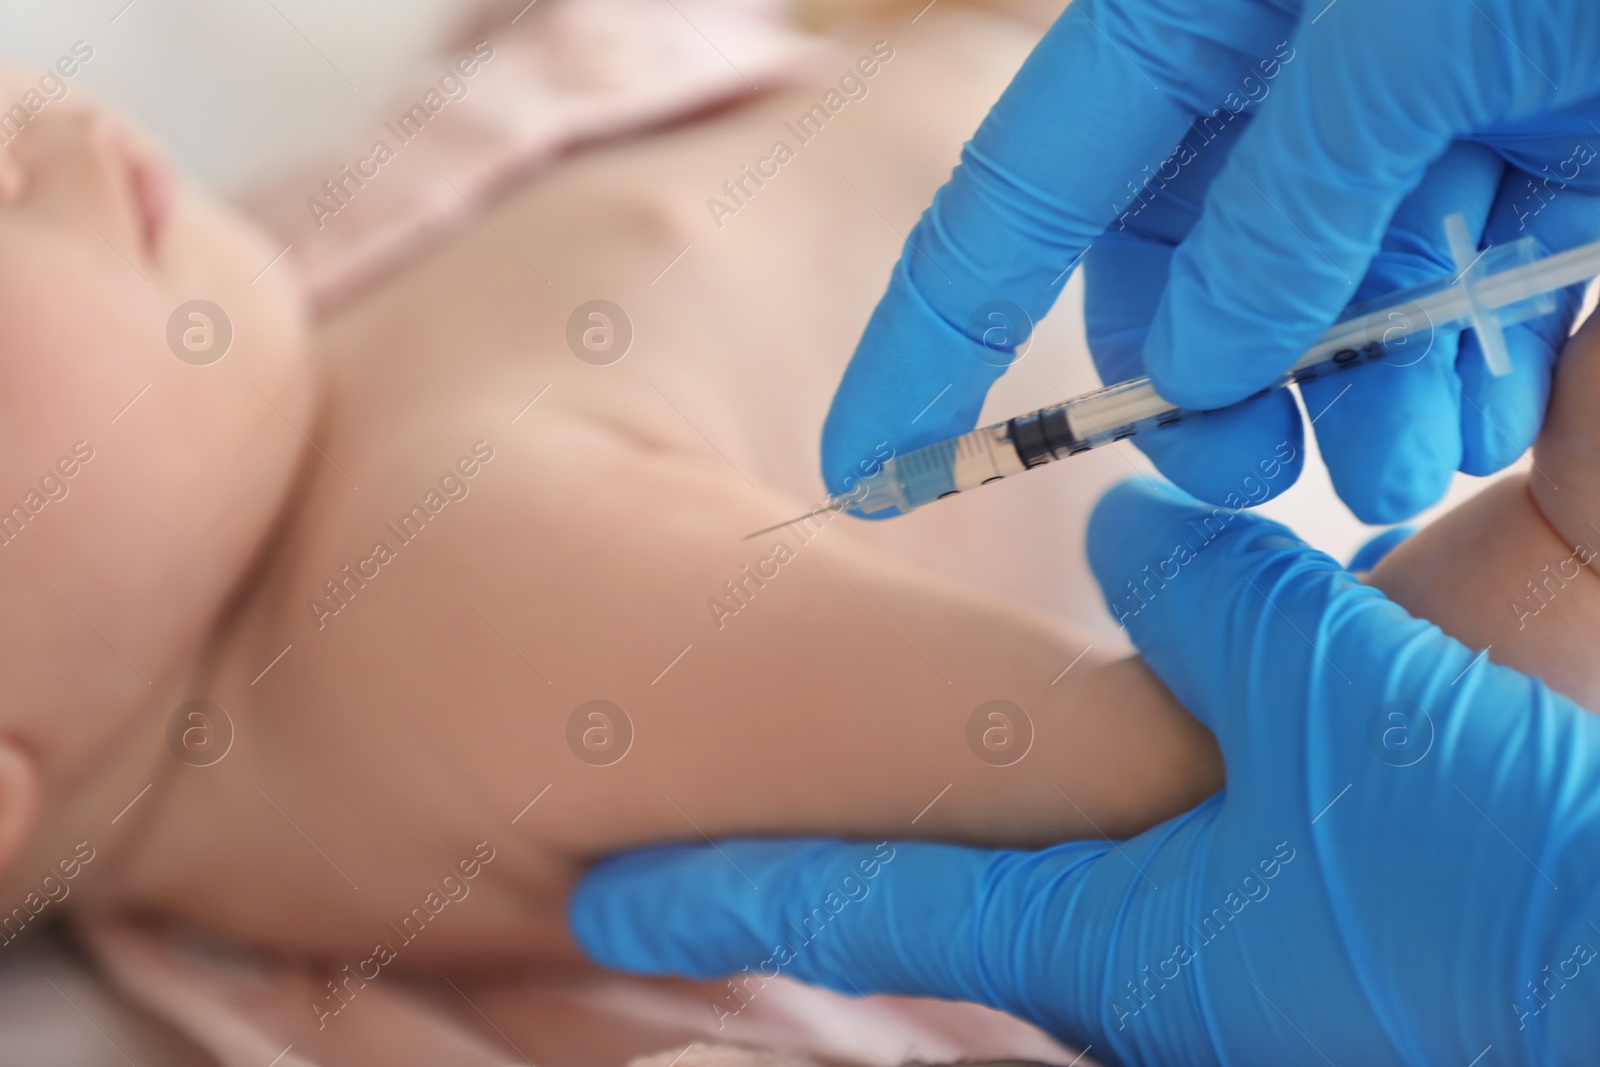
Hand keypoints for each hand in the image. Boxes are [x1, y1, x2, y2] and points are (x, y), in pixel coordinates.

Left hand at [572, 479, 1599, 1064]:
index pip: (867, 903)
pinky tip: (1172, 804)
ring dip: (996, 848)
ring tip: (947, 785)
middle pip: (950, 917)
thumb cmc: (1485, 867)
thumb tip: (1128, 525)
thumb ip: (1198, 598)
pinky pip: (1158, 909)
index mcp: (1101, 932)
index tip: (616, 905)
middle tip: (755, 827)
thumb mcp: (1321, 690)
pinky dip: (1118, 849)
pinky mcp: (1287, 980)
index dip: (733, 895)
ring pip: (1056, 910)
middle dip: (856, 867)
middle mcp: (1134, 979)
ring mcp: (1209, 996)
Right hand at [822, 0, 1599, 522]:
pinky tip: (1478, 412)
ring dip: (1343, 394)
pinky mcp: (1532, 133)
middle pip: (1171, 265)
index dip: (929, 344)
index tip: (866, 470)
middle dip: (1197, 388)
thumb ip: (1295, 197)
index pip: (1014, 202)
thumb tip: (1199, 357)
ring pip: (1315, 291)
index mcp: (1198, 8)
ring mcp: (1408, 99)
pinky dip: (1449, 357)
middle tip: (1252, 478)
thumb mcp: (1421, 26)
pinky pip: (1445, 275)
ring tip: (1403, 466)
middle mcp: (1284, 59)